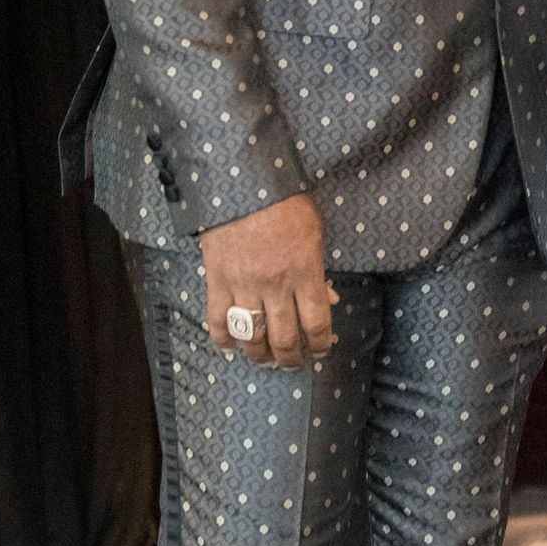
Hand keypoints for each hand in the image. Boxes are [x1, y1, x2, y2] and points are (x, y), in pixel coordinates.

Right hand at [201, 193, 337, 366]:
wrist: (244, 182)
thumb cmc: (286, 204)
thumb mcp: (316, 232)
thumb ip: (321, 270)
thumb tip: (330, 301)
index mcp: (305, 272)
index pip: (317, 324)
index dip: (321, 345)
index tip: (321, 351)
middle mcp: (275, 285)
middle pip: (285, 339)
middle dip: (291, 358)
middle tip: (292, 363)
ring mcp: (243, 285)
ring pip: (252, 336)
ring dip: (260, 355)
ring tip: (265, 359)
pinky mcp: (216, 280)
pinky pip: (218, 320)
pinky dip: (224, 339)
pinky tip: (231, 347)